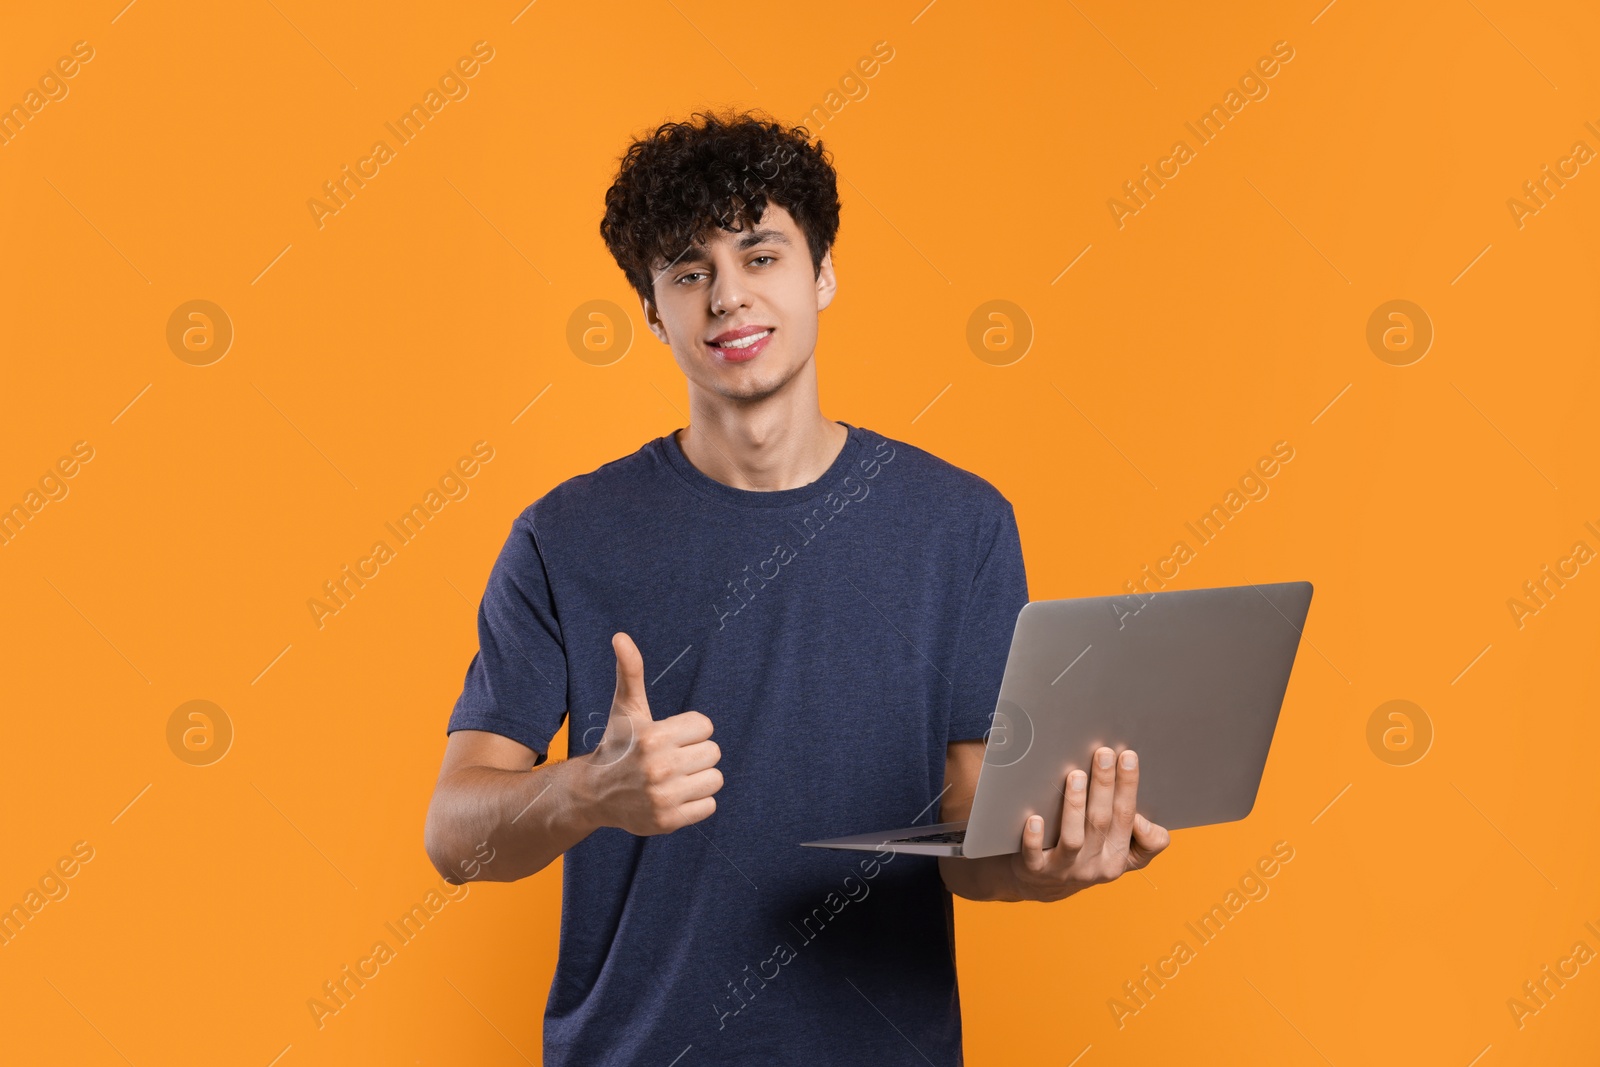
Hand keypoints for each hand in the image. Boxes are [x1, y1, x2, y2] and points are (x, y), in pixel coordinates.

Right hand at [581, 632, 722, 835]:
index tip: (669, 737)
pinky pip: (709, 806)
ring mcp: (663, 797)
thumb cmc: (618, 744)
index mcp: (654, 737)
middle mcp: (659, 768)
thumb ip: (630, 672)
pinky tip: (675, 797)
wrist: (594, 793)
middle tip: (672, 759)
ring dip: (700, 779)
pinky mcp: (668, 822)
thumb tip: (620, 636)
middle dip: (696, 754)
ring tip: (675, 778)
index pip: (705, 726)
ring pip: (715, 779)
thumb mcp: (626, 708)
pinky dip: (697, 803)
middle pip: (714, 753)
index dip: (690, 730)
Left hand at [1010, 745, 1169, 901]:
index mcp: (1119, 857)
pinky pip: (1036, 857)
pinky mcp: (1037, 871)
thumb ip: (1145, 840)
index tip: (1128, 757)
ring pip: (1073, 838)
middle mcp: (1095, 865)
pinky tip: (1034, 818)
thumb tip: (1143, 818)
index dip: (1130, 788)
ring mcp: (1065, 869)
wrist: (1043, 885)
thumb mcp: (1123, 854)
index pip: (1129, 818)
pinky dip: (1035, 838)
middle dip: (1105, 784)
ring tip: (1075, 776)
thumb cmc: (1087, 855)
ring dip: (1075, 806)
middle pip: (1103, 821)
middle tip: (1103, 753)